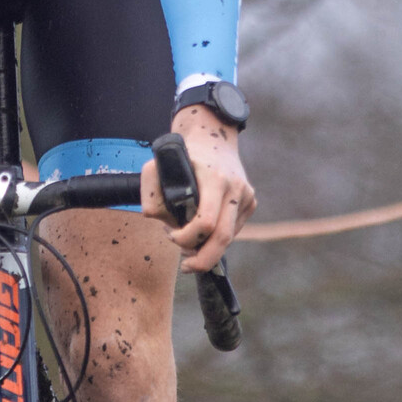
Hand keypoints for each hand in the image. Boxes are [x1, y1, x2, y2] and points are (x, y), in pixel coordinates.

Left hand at [140, 105, 254, 271]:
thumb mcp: (157, 166)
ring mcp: (246, 195)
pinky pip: (233, 228)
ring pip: (229, 236)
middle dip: (203, 259)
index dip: (187, 238)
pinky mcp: (251, 201)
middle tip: (186, 266)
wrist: (213, 134)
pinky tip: (204, 226)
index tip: (172, 235)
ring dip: (208, 247)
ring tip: (189, 242)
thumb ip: (151, 195)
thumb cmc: (181, 154)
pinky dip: (217, 234)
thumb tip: (166, 225)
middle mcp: (235, 187)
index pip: (206, 222)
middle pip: (223, 238)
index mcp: (214, 178)